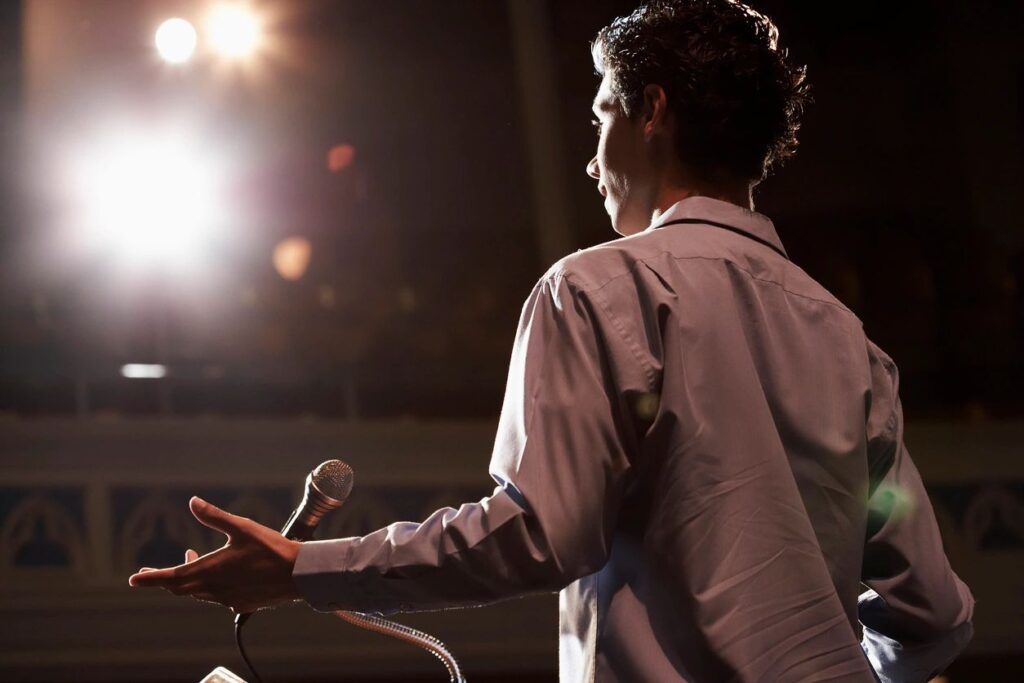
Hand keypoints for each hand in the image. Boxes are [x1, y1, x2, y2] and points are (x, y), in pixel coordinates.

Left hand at [128, 497, 301, 612]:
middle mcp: (214, 589)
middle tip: (152, 571)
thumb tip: (193, 502)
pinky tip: (220, 575)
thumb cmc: (271, 550)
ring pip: (197, 593)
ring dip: (189, 579)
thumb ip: (214, 516)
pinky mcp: (240, 604)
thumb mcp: (241, 527)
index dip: (151, 578)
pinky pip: (216, 597)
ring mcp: (227, 599)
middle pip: (180, 587)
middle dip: (165, 578)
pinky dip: (208, 586)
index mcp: (210, 571)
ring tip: (192, 559)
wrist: (299, 575)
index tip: (134, 578)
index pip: (171, 577)